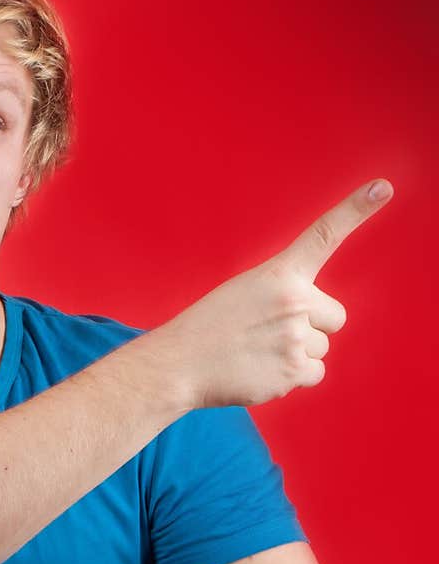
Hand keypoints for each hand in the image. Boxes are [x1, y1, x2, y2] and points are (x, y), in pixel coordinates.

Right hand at [155, 179, 393, 409]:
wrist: (180, 363)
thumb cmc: (211, 325)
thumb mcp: (246, 291)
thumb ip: (286, 294)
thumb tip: (314, 324)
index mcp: (280, 273)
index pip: (324, 234)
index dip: (356, 209)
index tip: (383, 187)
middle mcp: (294, 301)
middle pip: (334, 316)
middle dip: (312, 326)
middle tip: (270, 330)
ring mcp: (296, 337)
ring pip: (321, 347)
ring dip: (297, 353)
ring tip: (258, 351)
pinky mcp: (293, 371)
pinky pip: (315, 373)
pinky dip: (293, 376)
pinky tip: (263, 369)